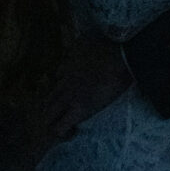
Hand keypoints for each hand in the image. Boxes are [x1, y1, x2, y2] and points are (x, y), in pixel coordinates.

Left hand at [37, 35, 132, 158]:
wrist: (122, 58)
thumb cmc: (113, 47)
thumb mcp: (89, 38)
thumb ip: (81, 42)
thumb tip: (79, 42)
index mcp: (68, 63)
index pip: (57, 76)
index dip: (63, 84)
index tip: (71, 89)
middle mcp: (64, 80)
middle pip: (47, 97)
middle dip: (52, 106)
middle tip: (63, 112)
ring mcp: (69, 95)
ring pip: (48, 113)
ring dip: (54, 120)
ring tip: (65, 124)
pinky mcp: (78, 109)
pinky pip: (60, 127)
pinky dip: (63, 132)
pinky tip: (72, 132)